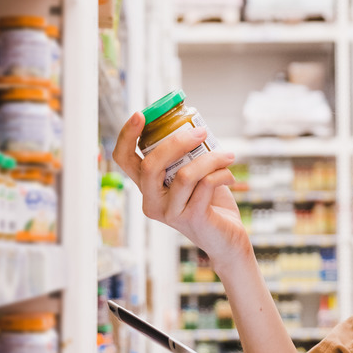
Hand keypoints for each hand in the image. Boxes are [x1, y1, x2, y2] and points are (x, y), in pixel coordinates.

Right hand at [112, 112, 250, 262]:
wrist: (227, 238)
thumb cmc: (209, 202)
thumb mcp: (192, 175)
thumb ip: (187, 156)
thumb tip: (194, 125)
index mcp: (147, 186)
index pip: (123, 159)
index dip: (127, 136)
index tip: (141, 115)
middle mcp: (151, 201)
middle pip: (150, 165)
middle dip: (176, 142)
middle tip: (200, 132)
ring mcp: (169, 212)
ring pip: (184, 175)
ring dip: (210, 159)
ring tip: (227, 156)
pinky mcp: (191, 218)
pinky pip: (205, 185)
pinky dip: (221, 174)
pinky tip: (229, 175)